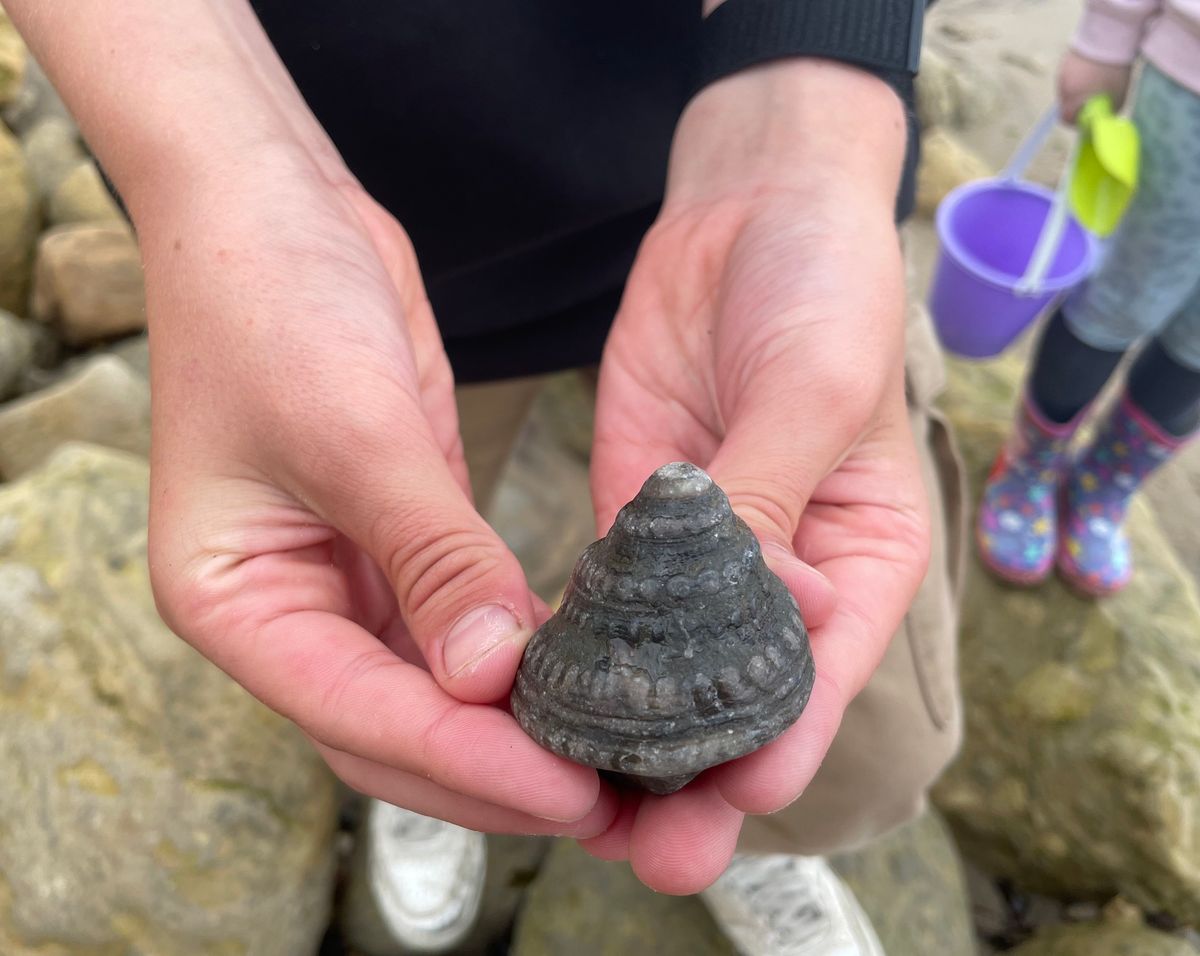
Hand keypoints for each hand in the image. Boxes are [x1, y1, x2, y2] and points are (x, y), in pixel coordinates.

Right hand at [141, 149, 616, 836]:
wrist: (273, 211)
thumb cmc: (271, 305)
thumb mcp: (354, 432)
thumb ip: (428, 555)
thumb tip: (491, 675)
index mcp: (232, 600)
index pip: (353, 713)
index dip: (463, 758)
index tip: (562, 787)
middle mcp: (283, 608)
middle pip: (393, 728)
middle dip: (494, 770)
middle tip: (603, 798)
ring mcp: (341, 578)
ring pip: (434, 690)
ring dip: (513, 728)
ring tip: (609, 761)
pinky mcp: (398, 541)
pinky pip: (459, 626)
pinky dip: (515, 659)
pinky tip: (584, 677)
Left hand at [583, 61, 929, 893]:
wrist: (751, 214)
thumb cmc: (821, 290)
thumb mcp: (812, 388)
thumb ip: (774, 497)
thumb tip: (765, 604)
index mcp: (859, 556)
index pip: (822, 672)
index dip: (781, 743)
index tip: (733, 802)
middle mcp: (782, 572)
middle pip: (740, 697)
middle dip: (697, 774)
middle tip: (646, 849)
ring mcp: (701, 553)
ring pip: (665, 667)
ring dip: (626, 735)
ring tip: (578, 803)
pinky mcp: (634, 519)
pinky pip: (606, 601)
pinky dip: (579, 654)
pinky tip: (538, 704)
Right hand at [1058, 50, 1131, 122]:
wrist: (1111, 35)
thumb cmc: (1114, 70)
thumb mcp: (1116, 99)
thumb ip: (1105, 112)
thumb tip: (1101, 117)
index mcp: (1071, 100)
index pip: (1067, 118)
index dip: (1078, 120)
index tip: (1090, 117)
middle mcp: (1062, 87)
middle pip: (1067, 101)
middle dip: (1081, 102)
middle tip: (1098, 96)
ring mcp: (1063, 71)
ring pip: (1070, 86)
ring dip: (1081, 86)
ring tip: (1099, 78)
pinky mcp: (1067, 58)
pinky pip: (1072, 72)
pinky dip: (1082, 73)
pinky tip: (1097, 66)